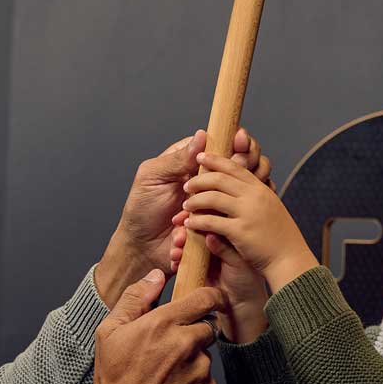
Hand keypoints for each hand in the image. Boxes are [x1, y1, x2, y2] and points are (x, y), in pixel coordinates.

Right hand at [76, 272, 225, 383]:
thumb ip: (134, 298)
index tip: (211, 299)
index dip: (211, 296)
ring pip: (206, 355)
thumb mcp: (110, 332)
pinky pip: (207, 380)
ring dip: (192, 360)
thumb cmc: (112, 379)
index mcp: (163, 324)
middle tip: (170, 348)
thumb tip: (156, 276)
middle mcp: (185, 345)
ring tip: (164, 374)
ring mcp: (199, 371)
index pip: (205, 298)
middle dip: (193, 333)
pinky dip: (194, 383)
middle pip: (207, 326)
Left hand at [97, 127, 270, 306]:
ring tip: (178, 218)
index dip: (238, 142)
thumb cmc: (142, 209)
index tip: (240, 146)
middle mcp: (210, 180)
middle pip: (240, 167)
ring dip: (206, 209)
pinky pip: (227, 223)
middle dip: (227, 178)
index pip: (223, 144)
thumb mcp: (154, 177)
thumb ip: (178, 158)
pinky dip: (203, 229)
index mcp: (194, 162)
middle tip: (196, 194)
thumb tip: (202, 135)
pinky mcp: (219, 225)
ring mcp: (217, 203)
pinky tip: (179, 235)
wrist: (142, 247)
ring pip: (238, 196)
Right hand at [172, 215, 268, 343]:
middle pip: (195, 224)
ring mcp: (203, 249)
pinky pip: (181, 255)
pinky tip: (175, 261)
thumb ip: (225, 249)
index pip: (212, 216)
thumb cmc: (247, 280)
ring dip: (177, 242)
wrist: (240, 303)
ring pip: (185, 238)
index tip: (187, 216)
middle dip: (184, 229)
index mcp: (229, 231)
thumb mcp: (238, 262)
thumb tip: (210, 235)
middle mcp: (215, 237)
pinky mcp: (194, 262)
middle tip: (180, 235)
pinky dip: (176, 257)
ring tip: (177, 250)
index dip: (199, 214)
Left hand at [182, 152, 317, 291]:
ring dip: (195, 200)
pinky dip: (197, 222)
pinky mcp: (240, 231)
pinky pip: (212, 222)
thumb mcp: (270, 210)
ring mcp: (248, 213)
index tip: (201, 156)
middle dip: (199, 180)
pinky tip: (189, 224)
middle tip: (187, 184)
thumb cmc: (280, 238)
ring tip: (185, 206)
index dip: (216, 160)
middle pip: (220, 179)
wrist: (290, 260)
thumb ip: (254, 197)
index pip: (235, 167)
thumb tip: (236, 189)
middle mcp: (255, 196)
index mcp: (261, 189)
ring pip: (213, 198)